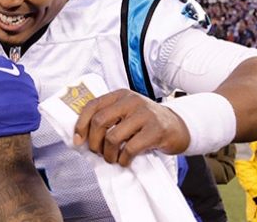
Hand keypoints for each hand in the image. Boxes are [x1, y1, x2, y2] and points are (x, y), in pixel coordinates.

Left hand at [73, 89, 189, 166]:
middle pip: (100, 121)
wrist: (178, 126)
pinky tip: (125, 161)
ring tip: (112, 159)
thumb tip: (82, 137)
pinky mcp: (155, 130)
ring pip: (113, 137)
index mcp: (120, 95)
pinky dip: (123, 160)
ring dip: (108, 154)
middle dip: (93, 142)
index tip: (78, 140)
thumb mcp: (127, 113)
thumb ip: (109, 118)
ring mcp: (144, 114)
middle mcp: (131, 101)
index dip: (81, 124)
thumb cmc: (147, 123)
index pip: (92, 105)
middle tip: (97, 152)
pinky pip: (130, 149)